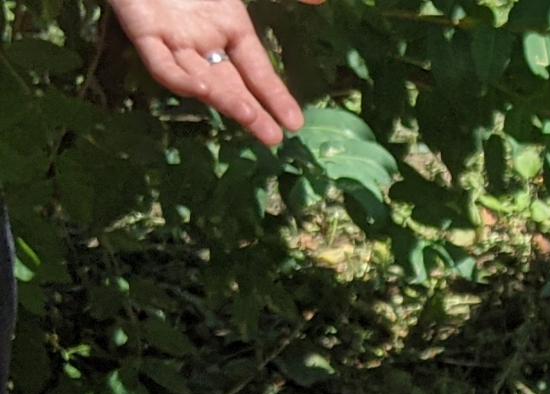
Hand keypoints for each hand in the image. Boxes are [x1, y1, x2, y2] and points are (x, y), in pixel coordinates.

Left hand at [105, 0, 309, 147]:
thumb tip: (320, 2)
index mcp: (231, 27)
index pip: (258, 71)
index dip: (276, 97)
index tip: (295, 125)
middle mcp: (205, 42)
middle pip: (232, 84)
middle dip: (252, 112)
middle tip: (272, 138)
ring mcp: (175, 41)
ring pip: (202, 80)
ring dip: (224, 99)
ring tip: (247, 115)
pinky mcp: (144, 34)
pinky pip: (162, 65)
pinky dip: (180, 79)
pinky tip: (202, 89)